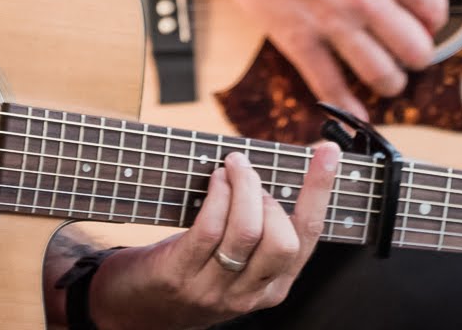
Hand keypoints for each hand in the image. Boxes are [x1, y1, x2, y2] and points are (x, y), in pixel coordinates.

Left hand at [87, 143, 339, 329]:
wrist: (134, 310)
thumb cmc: (190, 270)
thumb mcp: (235, 261)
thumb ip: (259, 229)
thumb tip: (271, 170)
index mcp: (274, 286)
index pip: (309, 235)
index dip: (320, 190)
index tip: (327, 151)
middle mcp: (250, 294)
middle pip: (282, 240)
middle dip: (268, 195)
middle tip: (249, 172)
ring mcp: (215, 290)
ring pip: (247, 232)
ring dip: (243, 186)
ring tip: (233, 165)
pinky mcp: (181, 278)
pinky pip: (210, 229)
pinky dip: (218, 195)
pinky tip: (215, 180)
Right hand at [207, 0, 447, 110]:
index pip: (433, 8)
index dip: (436, 20)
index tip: (428, 23)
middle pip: (415, 49)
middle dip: (419, 56)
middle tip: (413, 55)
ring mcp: (332, 22)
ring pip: (380, 74)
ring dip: (391, 83)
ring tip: (390, 80)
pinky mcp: (298, 39)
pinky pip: (328, 84)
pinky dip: (346, 104)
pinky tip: (355, 110)